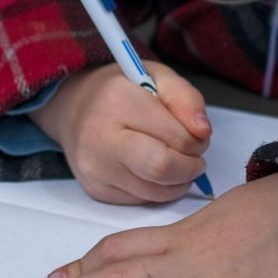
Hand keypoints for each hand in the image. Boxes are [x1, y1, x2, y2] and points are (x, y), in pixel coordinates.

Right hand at [28, 62, 210, 203]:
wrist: (74, 107)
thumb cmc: (123, 90)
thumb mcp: (158, 77)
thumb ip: (185, 98)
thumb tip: (203, 132)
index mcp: (117, 101)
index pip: (176, 137)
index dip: (198, 140)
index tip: (197, 134)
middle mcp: (100, 137)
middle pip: (161, 169)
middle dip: (190, 167)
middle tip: (194, 157)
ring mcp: (95, 168)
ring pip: (156, 192)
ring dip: (178, 181)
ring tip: (177, 161)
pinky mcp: (95, 190)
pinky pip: (142, 200)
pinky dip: (158, 189)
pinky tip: (154, 169)